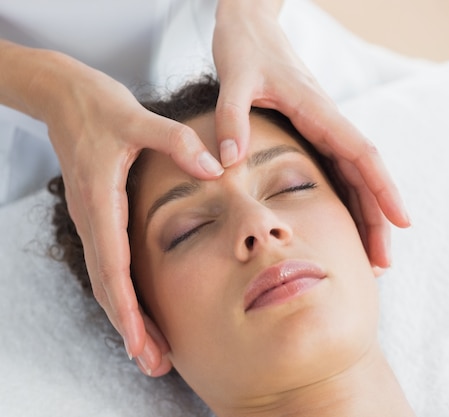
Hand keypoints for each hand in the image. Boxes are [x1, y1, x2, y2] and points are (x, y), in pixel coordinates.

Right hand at [38, 52, 223, 375]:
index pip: (113, 267)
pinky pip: (112, 265)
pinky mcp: (100, 217)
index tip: (140, 342)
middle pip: (109, 287)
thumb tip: (215, 167)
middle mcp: (94, 219)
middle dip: (129, 327)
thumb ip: (176, 141)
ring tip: (150, 352)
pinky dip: (125, 294)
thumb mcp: (138, 118)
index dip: (127, 308)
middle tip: (152, 364)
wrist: (66, 95)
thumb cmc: (99, 107)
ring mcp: (95, 221)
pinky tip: (143, 310)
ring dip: (128, 318)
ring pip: (109, 281)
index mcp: (101, 202)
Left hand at [212, 1, 410, 268]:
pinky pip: (337, 170)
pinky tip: (345, 226)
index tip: (402, 222)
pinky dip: (347, 200)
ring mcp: (323, 128)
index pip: (361, 153)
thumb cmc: (244, 47)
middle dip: (378, 219)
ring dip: (366, 216)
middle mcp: (328, 121)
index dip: (383, 189)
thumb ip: (232, 118)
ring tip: (370, 258)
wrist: (248, 23)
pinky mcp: (312, 132)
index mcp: (318, 109)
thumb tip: (229, 165)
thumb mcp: (234, 78)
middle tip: (382, 265)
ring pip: (355, 177)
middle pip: (365, 175)